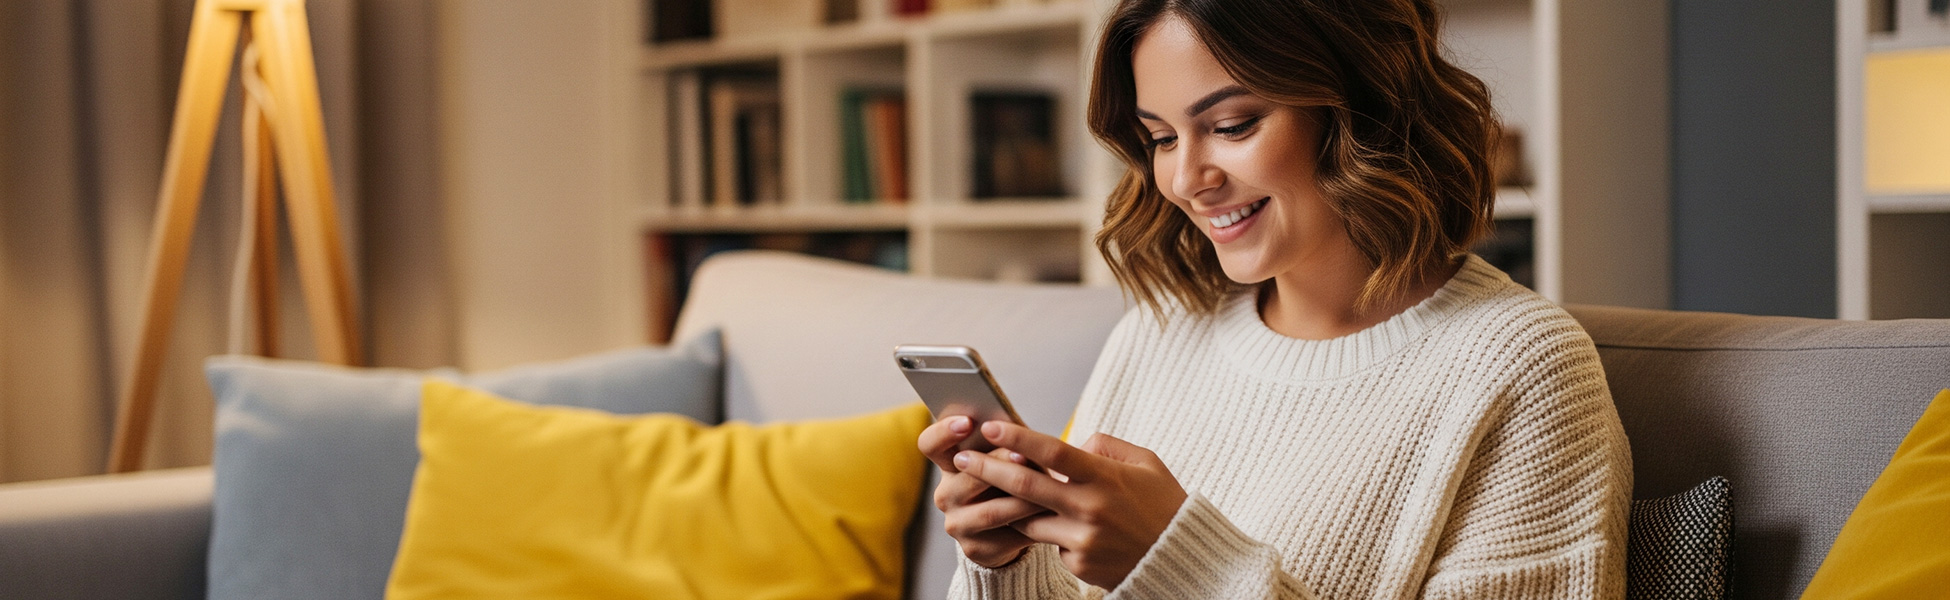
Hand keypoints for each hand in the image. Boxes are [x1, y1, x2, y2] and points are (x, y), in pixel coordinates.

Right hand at [918, 416, 1051, 567]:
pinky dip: (1031, 525)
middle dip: (999, 465)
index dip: (944, 432)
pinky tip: (1050, 517)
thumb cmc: (1011, 480)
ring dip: (1022, 499)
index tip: (968, 422)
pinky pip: (1006, 536)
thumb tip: (1019, 428)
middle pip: (968, 477)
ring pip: (991, 510)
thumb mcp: (1006, 458)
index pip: (930, 444)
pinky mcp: (975, 549)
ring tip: (1049, 489)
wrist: (1010, 530)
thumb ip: (1006, 443)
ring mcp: (957, 524)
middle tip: (1024, 456)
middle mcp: (945, 494)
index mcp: (949, 464)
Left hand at [954, 421, 1187, 589]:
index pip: (1053, 452)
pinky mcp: (1078, 564)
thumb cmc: (1164, 503)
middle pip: (1026, 485)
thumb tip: (1071, 442)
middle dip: (987, 469)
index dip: (1018, 438)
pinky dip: (1047, 530)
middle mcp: (1090, 508)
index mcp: (1106, 477)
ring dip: (1007, 505)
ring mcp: (1082, 540)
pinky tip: (1056, 525)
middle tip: (962, 458)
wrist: (1181, 558)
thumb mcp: (1146, 462)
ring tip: (987, 490)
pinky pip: (1049, 542)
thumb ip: (1105, 446)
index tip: (990, 427)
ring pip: (1027, 519)